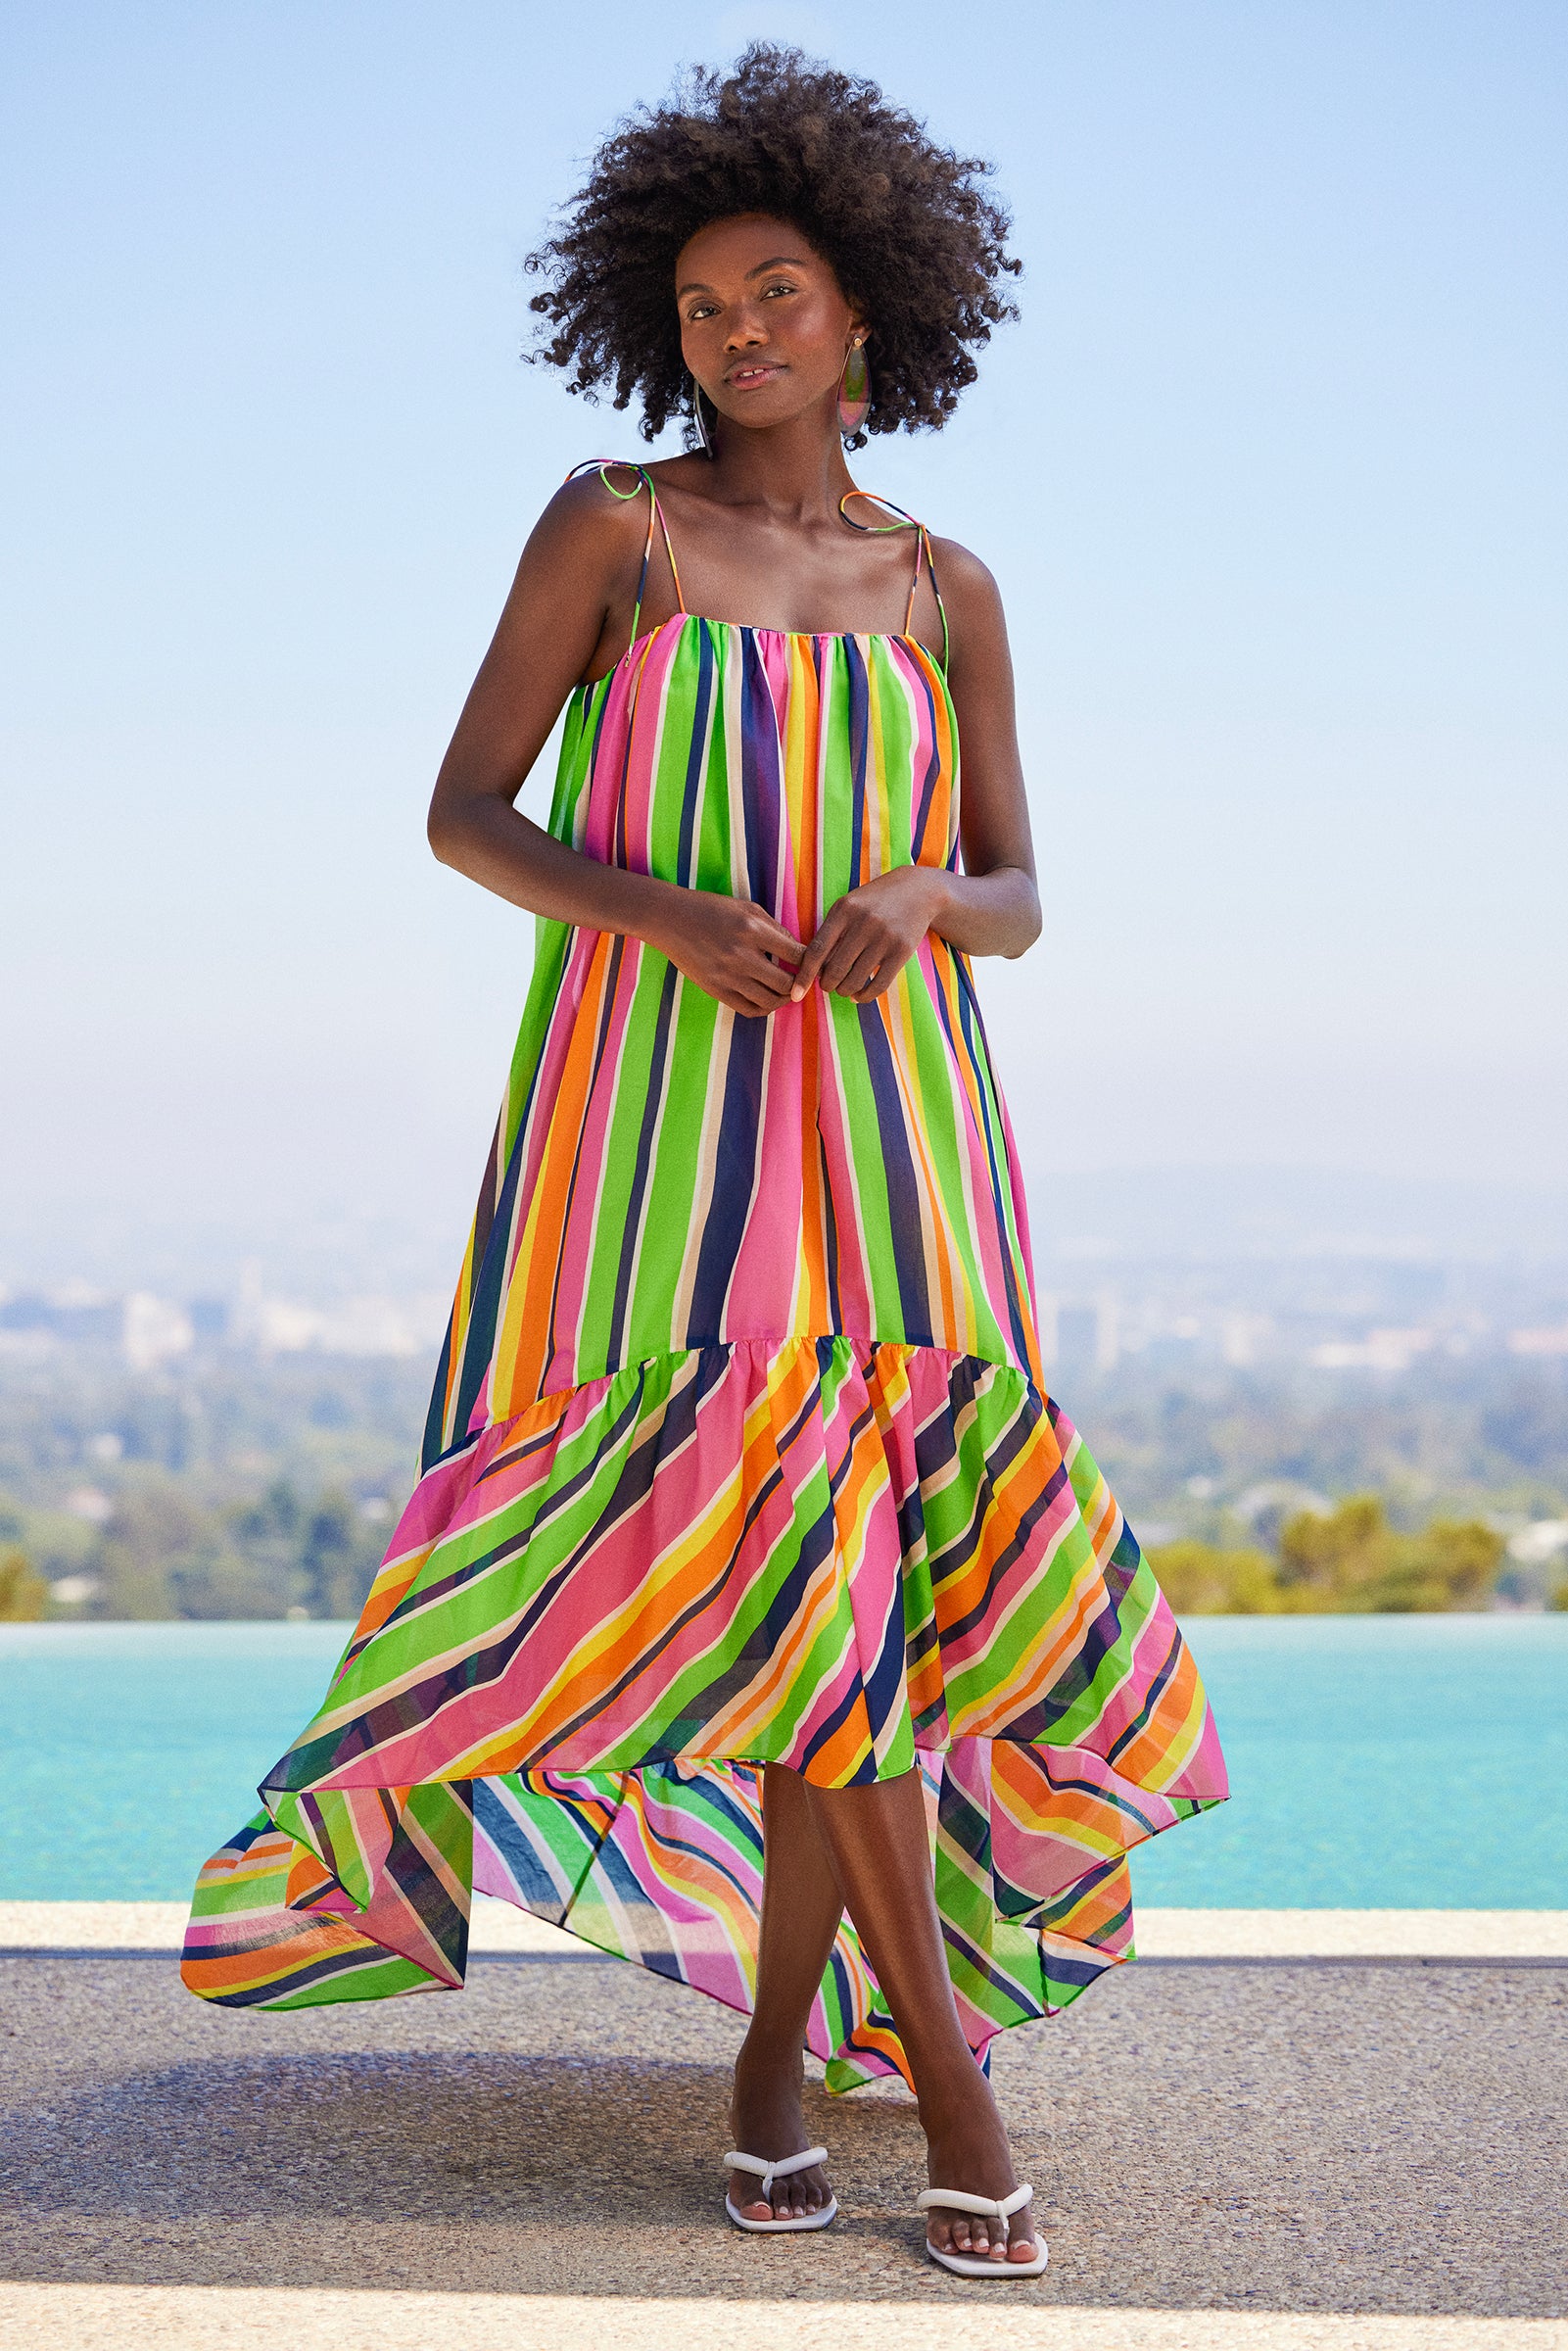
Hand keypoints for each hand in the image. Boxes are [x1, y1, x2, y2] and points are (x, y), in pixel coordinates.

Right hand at [649, 888, 803, 1016]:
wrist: (670, 919)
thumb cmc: (711, 909)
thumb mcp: (747, 908)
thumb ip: (775, 929)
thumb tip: (799, 951)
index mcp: (753, 930)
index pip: (797, 954)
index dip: (810, 962)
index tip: (811, 964)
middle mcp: (742, 955)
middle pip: (787, 983)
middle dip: (799, 984)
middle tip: (802, 982)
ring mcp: (727, 976)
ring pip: (770, 1001)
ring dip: (784, 998)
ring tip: (787, 992)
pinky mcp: (715, 990)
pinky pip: (749, 1009)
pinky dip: (764, 1008)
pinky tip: (768, 999)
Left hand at [789, 868, 947, 1002]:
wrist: (918, 891)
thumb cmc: (874, 903)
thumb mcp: (849, 906)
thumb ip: (831, 933)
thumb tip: (812, 971)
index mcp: (843, 910)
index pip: (816, 951)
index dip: (804, 976)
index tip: (795, 995)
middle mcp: (863, 923)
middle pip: (835, 970)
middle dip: (827, 985)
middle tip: (828, 986)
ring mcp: (884, 937)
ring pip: (855, 981)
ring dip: (844, 991)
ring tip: (843, 989)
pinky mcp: (902, 950)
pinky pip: (878, 985)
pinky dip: (864, 997)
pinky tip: (859, 996)